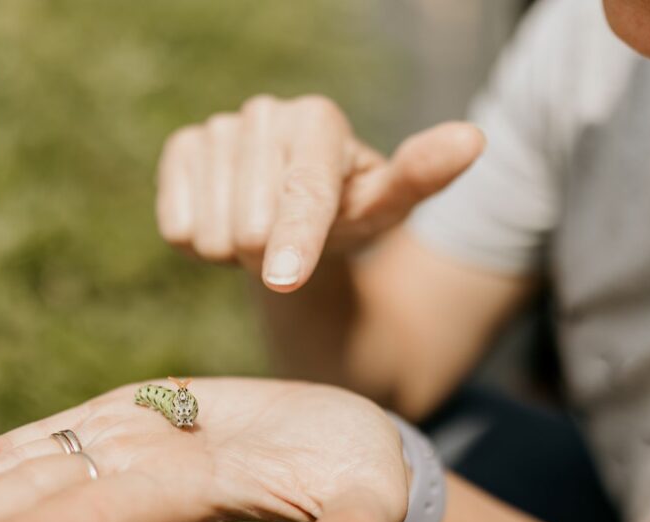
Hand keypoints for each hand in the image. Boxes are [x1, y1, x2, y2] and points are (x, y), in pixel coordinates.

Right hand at [156, 94, 484, 290]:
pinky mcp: (180, 150)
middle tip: (290, 246)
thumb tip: (472, 139)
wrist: (289, 218)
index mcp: (317, 120)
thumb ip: (422, 176)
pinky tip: (226, 223)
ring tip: (260, 234)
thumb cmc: (345, 214)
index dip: (295, 239)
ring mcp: (217, 129)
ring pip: (211, 229)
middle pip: (251, 223)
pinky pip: (177, 225)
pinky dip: (201, 243)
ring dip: (237, 252)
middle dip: (272, 255)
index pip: (303, 191)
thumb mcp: (384, 206)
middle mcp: (264, 113)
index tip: (285, 279)